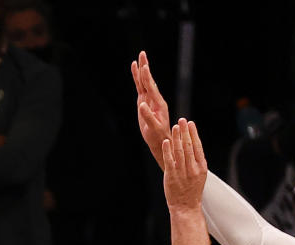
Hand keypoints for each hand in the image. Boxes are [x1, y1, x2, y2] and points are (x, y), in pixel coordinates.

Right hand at [131, 50, 170, 168]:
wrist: (159, 139)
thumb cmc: (158, 135)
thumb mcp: (153, 127)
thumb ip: (148, 116)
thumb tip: (141, 104)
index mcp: (159, 103)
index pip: (152, 88)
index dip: (147, 78)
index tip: (144, 67)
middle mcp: (155, 98)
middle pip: (148, 80)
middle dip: (145, 67)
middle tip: (142, 54)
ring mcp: (149, 99)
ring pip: (144, 82)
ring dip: (141, 70)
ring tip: (139, 57)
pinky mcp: (144, 101)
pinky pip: (140, 87)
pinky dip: (137, 78)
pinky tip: (135, 69)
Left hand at [162, 119, 207, 216]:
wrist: (186, 207)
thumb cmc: (191, 191)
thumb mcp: (199, 175)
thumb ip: (196, 161)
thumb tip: (193, 145)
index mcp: (201, 167)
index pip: (198, 146)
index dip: (194, 133)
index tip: (191, 123)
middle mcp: (193, 169)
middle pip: (189, 146)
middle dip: (185, 131)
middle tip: (182, 120)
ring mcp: (182, 172)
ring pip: (179, 151)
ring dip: (177, 137)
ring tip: (174, 127)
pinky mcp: (172, 176)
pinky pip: (169, 160)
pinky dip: (168, 150)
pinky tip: (166, 141)